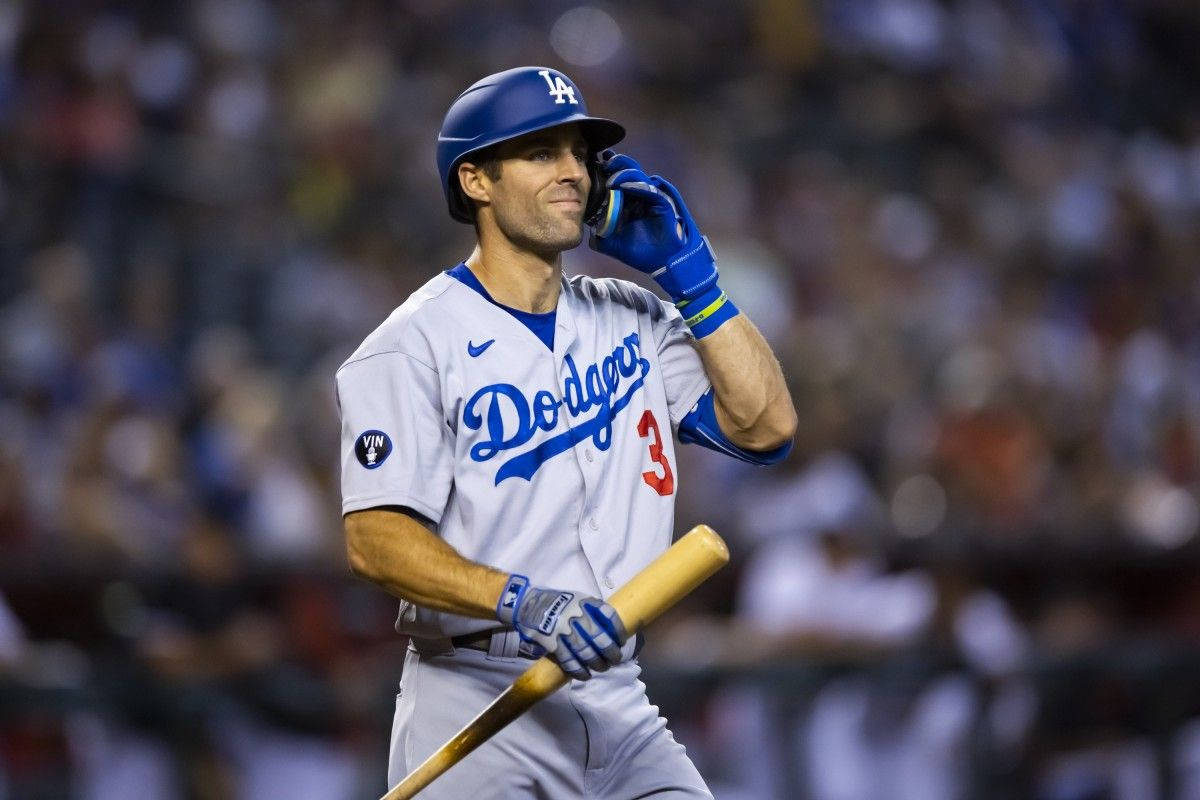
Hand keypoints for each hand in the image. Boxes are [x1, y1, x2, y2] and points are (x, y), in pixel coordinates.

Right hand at [496, 574, 628, 679]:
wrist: (529, 603)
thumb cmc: (558, 603)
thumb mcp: (577, 598)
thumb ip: (592, 610)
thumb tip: (610, 628)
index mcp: (585, 603)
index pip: (609, 617)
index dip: (618, 631)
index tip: (622, 641)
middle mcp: (577, 616)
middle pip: (600, 638)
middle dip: (611, 652)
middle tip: (615, 659)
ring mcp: (564, 630)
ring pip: (586, 652)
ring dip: (596, 663)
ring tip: (602, 668)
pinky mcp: (553, 643)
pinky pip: (568, 660)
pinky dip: (578, 670)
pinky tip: (585, 675)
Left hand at [588, 153, 718, 302]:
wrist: (661, 264)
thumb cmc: (641, 253)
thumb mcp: (614, 246)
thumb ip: (600, 239)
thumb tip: (588, 234)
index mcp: (628, 202)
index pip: (617, 180)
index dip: (608, 170)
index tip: (595, 164)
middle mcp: (640, 196)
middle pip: (629, 171)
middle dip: (616, 164)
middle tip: (605, 162)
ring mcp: (652, 198)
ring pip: (639, 176)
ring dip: (624, 174)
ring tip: (611, 179)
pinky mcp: (663, 203)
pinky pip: (650, 190)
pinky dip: (638, 186)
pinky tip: (625, 186)